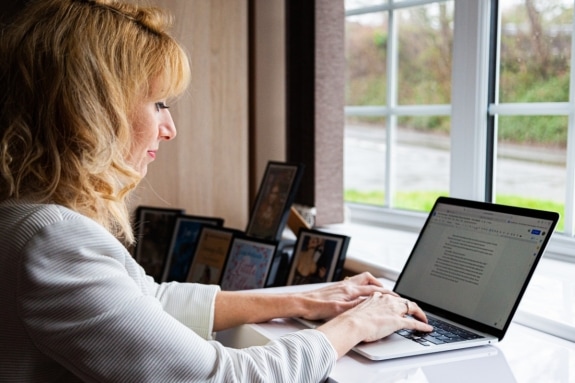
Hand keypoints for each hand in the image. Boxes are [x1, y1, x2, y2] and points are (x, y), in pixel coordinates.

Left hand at [296, 272, 397, 320]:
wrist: (301, 302)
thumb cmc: (317, 307)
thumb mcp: (338, 310)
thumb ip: (355, 306)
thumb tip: (370, 303)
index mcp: (349, 290)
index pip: (373, 289)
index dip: (386, 293)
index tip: (395, 296)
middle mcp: (346, 285)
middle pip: (368, 279)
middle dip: (380, 284)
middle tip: (387, 291)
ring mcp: (341, 285)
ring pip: (360, 279)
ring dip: (370, 283)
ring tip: (376, 290)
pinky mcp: (336, 287)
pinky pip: (353, 282)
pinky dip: (361, 285)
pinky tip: (358, 292)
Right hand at [316, 291, 432, 357]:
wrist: (352, 324)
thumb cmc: (351, 320)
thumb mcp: (359, 310)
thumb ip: (366, 310)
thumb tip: (365, 316)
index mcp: (377, 297)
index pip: (393, 298)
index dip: (399, 302)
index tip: (401, 305)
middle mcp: (387, 301)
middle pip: (405, 301)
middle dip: (412, 307)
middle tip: (417, 312)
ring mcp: (393, 310)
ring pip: (412, 308)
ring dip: (419, 314)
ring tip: (423, 319)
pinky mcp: (398, 321)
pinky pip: (414, 323)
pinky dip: (422, 326)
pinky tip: (427, 328)